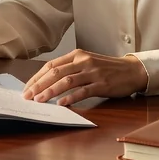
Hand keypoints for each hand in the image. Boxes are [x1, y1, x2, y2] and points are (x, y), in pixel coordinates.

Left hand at [22, 49, 147, 104]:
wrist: (131, 70)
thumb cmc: (106, 68)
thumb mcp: (86, 62)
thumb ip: (70, 69)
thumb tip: (47, 81)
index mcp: (77, 55)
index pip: (51, 65)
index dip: (37, 77)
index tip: (27, 88)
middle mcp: (83, 61)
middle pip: (56, 73)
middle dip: (39, 85)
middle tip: (28, 96)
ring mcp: (92, 73)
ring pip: (67, 81)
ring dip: (50, 91)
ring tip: (39, 100)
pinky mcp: (102, 85)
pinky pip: (83, 91)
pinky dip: (71, 98)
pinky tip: (61, 104)